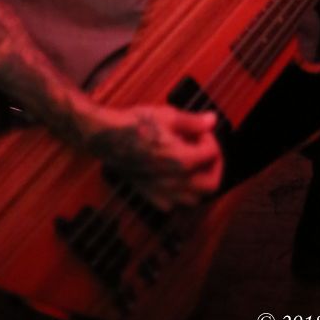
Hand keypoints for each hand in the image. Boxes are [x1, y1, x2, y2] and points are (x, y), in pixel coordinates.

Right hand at [87, 104, 222, 210]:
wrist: (106, 136)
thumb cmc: (134, 123)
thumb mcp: (168, 115)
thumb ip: (194, 121)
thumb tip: (212, 120)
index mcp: (183, 160)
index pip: (213, 154)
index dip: (210, 138)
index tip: (200, 130)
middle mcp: (176, 181)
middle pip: (211, 185)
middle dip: (214, 166)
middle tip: (205, 150)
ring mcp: (162, 191)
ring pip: (194, 198)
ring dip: (199, 182)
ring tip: (192, 163)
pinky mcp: (149, 194)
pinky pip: (172, 204)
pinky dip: (179, 194)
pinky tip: (173, 177)